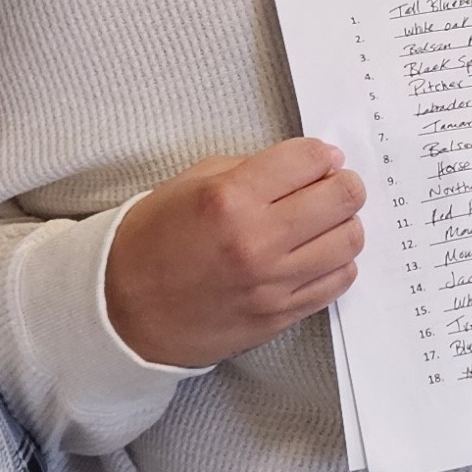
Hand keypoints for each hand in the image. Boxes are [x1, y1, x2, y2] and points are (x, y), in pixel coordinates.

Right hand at [100, 138, 364, 368]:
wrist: (122, 311)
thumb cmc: (153, 239)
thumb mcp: (191, 183)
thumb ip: (252, 169)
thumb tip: (309, 166)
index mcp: (230, 199)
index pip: (309, 160)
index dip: (321, 155)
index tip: (320, 160)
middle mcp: (257, 241)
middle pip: (343, 199)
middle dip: (343, 185)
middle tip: (330, 186)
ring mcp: (272, 284)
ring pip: (349, 241)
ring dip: (344, 224)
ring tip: (324, 223)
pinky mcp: (280, 315)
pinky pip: (338, 282)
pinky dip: (337, 263)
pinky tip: (317, 255)